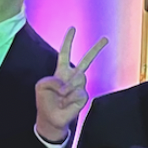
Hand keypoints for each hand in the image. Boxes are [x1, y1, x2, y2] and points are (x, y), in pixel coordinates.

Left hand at [33, 27, 106, 142]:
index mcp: (61, 71)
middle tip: (106, 38)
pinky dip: (69, 99)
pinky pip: (78, 93)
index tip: (73, 28)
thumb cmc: (45, 101)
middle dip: (96, 49)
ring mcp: (80, 86)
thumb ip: (52, 80)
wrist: (50, 118)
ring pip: (79, 79)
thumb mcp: (41, 86)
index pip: (65, 53)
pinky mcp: (83, 97)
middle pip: (86, 60)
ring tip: (61, 98)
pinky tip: (66, 104)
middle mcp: (73, 76)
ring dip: (67, 89)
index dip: (68, 41)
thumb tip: (66, 84)